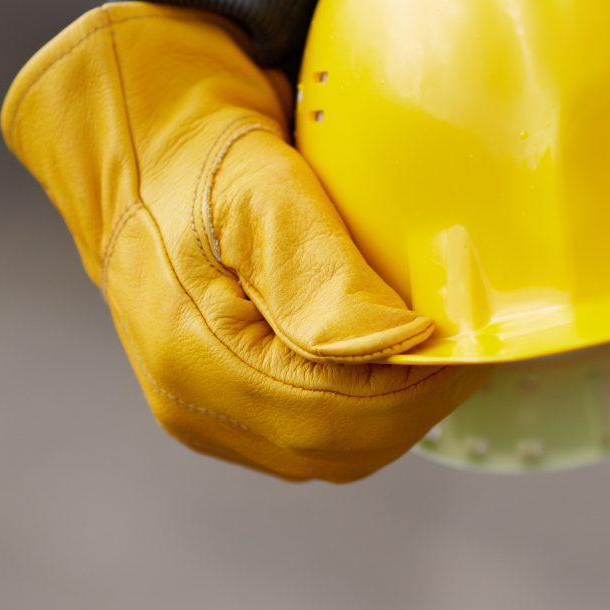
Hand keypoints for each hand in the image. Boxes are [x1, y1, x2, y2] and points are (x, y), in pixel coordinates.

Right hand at [2, 4, 476, 481]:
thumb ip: (324, 275)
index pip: (333, 415)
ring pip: (328, 454)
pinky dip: (362, 412)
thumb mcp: (263, 189)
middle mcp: (191, 403)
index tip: (469, 342)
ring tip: (436, 354)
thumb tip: (402, 344)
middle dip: (415, 405)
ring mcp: (201, 415)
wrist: (139, 157)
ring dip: (393, 413)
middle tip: (468, 348)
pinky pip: (309, 438)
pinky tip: (390, 363)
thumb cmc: (202, 156)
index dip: (415, 389)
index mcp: (193, 355)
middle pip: (336, 449)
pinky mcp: (219, 412)